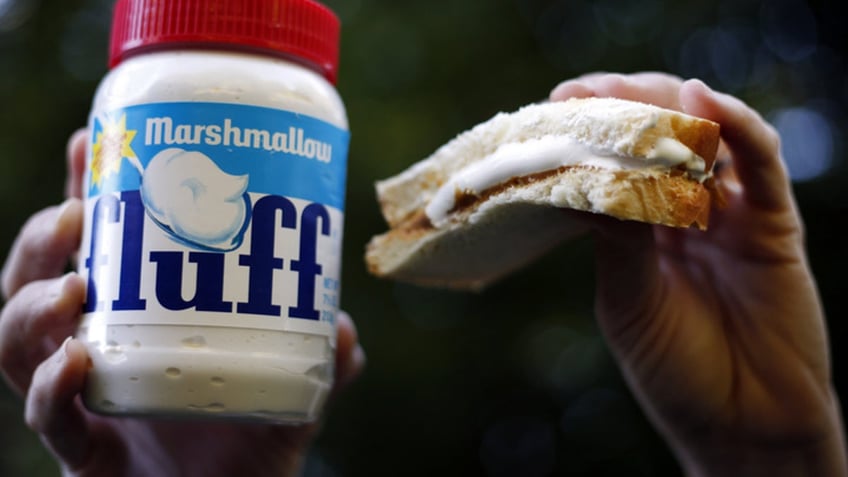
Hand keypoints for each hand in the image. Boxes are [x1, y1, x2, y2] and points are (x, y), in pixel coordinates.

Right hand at [0, 130, 365, 476]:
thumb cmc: (252, 444)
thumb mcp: (295, 389)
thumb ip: (321, 359)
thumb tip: (343, 326)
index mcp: (139, 319)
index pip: (97, 246)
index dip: (83, 191)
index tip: (90, 139)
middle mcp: (100, 350)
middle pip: (37, 282)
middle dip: (42, 240)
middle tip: (75, 214)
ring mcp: (83, 399)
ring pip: (18, 342)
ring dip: (32, 305)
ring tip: (73, 288)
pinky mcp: (82, 451)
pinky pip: (48, 419)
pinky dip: (51, 389)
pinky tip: (73, 363)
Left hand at [550, 73, 846, 475]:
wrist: (743, 425)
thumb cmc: (676, 370)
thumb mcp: (629, 302)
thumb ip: (618, 240)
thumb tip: (591, 174)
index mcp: (638, 232)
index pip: (613, 164)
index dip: (588, 132)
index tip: (555, 103)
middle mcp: (684, 215)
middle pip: (658, 140)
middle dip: (624, 108)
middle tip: (586, 92)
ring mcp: (731, 216)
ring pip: (707, 141)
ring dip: (672, 109)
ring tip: (633, 93)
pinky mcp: (775, 226)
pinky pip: (762, 166)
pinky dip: (737, 129)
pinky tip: (704, 103)